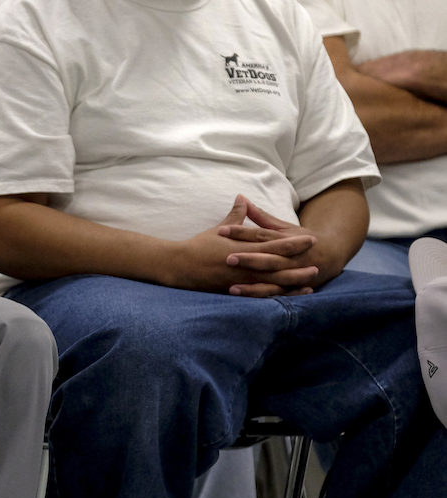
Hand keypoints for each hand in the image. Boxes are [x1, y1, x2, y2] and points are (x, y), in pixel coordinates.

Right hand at [165, 197, 317, 297]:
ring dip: (290, 284)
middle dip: (298, 265)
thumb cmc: (199, 246)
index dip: (294, 242)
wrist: (179, 265)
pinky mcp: (233, 291)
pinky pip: (258, 296)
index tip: (310, 239)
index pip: (274, 243)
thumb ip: (236, 216)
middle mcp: (245, 264)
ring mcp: (240, 280)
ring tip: (308, 284)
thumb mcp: (220, 229)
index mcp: (244, 247)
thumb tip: (243, 199)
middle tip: (318, 265)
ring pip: (271, 283)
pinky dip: (273, 297)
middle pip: (278, 265)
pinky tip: (285, 298)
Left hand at [218, 197, 324, 295]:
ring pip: (272, 278)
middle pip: (268, 258)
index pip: (261, 234)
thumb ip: (262, 217)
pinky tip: (242, 296)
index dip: (241, 232)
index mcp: (285, 239)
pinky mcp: (292, 287)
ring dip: (253, 283)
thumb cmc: (301, 239)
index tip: (221, 230)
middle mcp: (289, 257)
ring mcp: (292, 273)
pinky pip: (274, 294)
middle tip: (228, 258)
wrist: (331, 255)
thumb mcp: (284, 227)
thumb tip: (242, 199)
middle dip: (249, 259)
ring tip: (232, 287)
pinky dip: (260, 295)